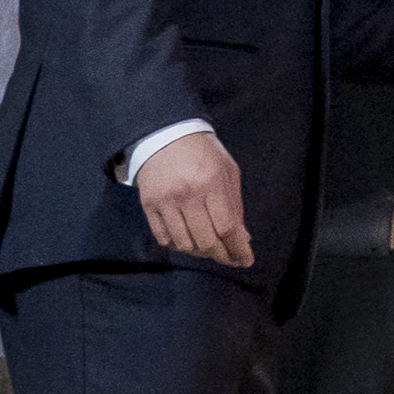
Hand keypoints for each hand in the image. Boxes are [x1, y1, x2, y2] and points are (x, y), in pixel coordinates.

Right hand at [136, 129, 253, 270]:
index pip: (226, 227)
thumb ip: (235, 205)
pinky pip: (163, 238)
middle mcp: (187, 194)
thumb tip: (243, 239)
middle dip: (221, 255)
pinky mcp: (148, 205)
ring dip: (199, 253)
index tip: (245, 260)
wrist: (164, 133)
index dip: (238, 249)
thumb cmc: (203, 152)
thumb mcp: (227, 171)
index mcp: (211, 182)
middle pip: (205, 241)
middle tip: (228, 258)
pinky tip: (188, 243)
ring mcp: (165, 201)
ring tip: (209, 249)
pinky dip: (178, 246)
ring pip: (184, 244)